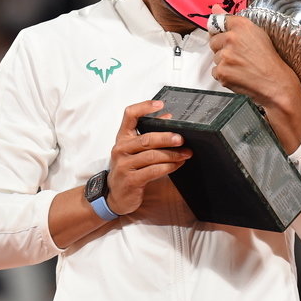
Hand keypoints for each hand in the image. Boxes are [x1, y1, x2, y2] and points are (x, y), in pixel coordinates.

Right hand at [107, 100, 191, 215]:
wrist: (115, 195)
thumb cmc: (128, 169)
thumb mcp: (134, 149)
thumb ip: (149, 133)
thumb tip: (168, 116)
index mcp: (122, 137)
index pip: (130, 115)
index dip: (144, 107)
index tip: (160, 104)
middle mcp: (121, 149)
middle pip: (146, 139)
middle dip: (166, 138)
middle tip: (181, 138)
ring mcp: (124, 165)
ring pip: (152, 156)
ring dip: (172, 154)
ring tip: (186, 153)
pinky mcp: (131, 180)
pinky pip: (153, 171)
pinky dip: (168, 167)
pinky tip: (178, 164)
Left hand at [208, 5, 300, 152]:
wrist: (276, 83)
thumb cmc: (269, 59)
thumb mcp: (256, 33)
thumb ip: (231, 20)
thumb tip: (214, 7)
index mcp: (241, 25)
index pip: (219, 21)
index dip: (222, 31)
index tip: (227, 38)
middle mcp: (231, 38)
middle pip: (213, 41)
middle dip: (222, 49)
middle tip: (239, 56)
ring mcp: (225, 56)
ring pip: (215, 58)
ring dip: (224, 63)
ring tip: (242, 67)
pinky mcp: (222, 72)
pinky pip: (215, 72)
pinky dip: (224, 75)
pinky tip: (238, 76)